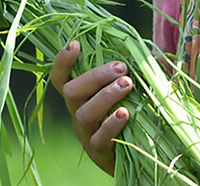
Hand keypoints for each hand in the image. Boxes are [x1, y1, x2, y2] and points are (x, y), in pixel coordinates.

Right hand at [49, 40, 133, 175]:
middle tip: (122, 67)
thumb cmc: (131, 113)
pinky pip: (99, 138)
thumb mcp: (125, 91)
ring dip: (106, 96)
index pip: (60, 78)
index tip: (75, 44)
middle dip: (96, 76)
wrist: (136, 156)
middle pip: (71, 92)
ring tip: (127, 84)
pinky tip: (126, 113)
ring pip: (84, 113)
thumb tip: (139, 49)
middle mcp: (77, 113)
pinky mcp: (98, 152)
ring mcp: (85, 134)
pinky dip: (111, 124)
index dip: (62, 61)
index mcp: (80, 96)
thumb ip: (125, 73)